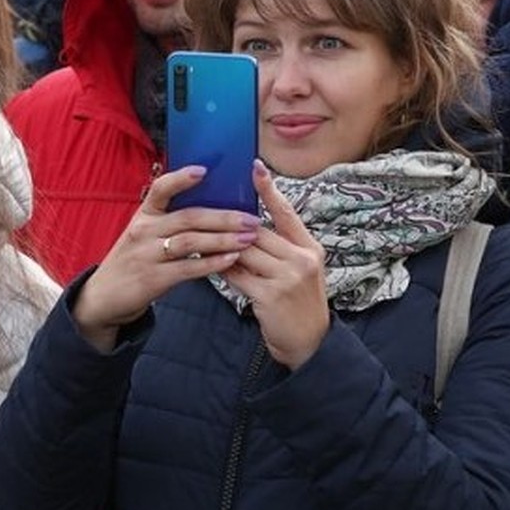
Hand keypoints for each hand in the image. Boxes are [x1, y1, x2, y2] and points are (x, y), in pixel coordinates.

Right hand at [73, 166, 260, 350]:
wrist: (104, 297)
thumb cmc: (132, 261)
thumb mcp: (143, 235)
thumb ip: (169, 222)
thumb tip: (211, 208)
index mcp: (143, 215)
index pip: (160, 189)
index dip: (181, 179)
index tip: (204, 170)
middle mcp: (144, 231)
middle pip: (188, 217)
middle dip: (223, 217)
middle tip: (251, 218)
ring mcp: (147, 254)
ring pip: (190, 241)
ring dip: (223, 239)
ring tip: (248, 238)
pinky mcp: (153, 278)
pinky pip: (187, 268)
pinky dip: (211, 263)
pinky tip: (231, 260)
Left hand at [221, 161, 329, 369]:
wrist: (309, 343)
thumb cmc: (299, 302)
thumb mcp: (299, 270)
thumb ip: (279, 248)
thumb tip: (244, 225)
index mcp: (310, 247)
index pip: (286, 212)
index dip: (269, 189)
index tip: (255, 166)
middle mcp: (302, 259)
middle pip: (256, 232)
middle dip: (229, 226)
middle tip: (203, 211)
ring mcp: (287, 278)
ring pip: (243, 252)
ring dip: (220, 247)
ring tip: (199, 238)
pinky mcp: (270, 296)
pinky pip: (236, 275)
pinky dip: (220, 269)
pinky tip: (207, 265)